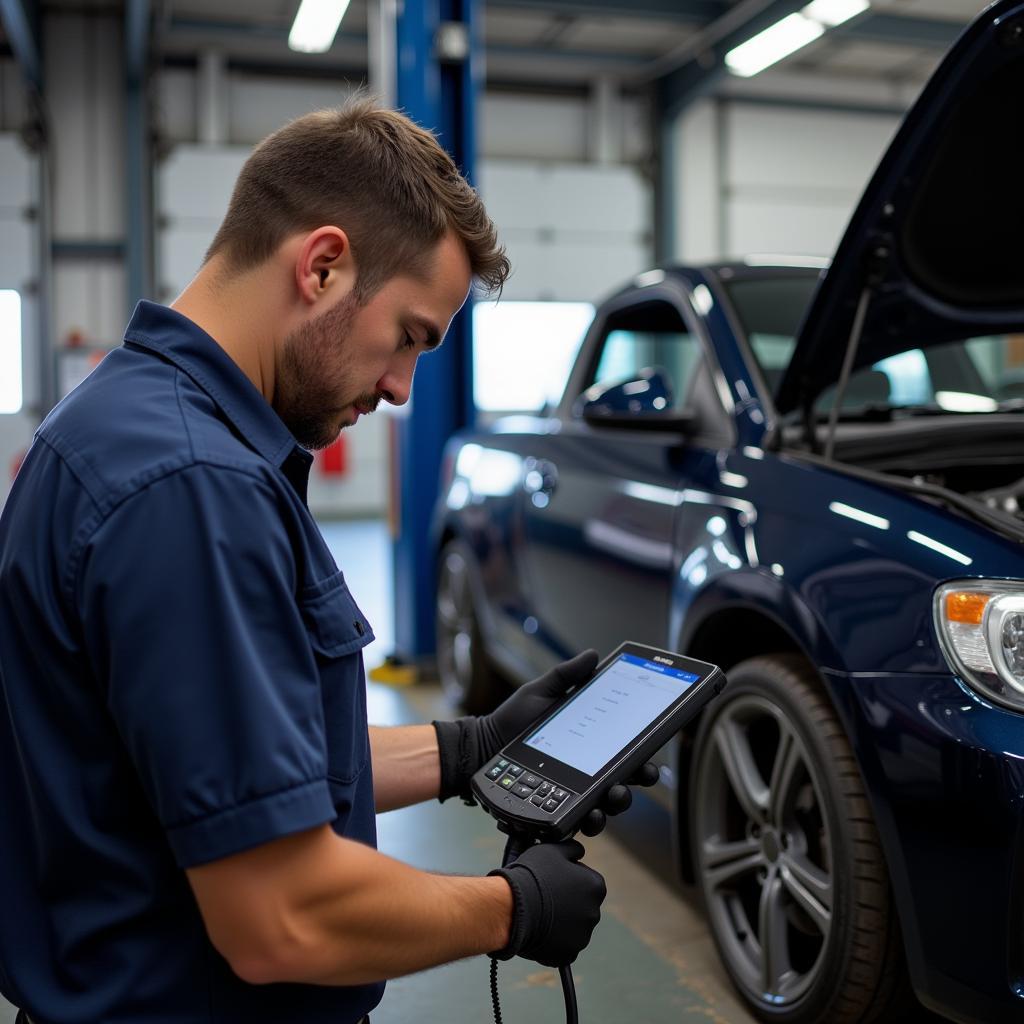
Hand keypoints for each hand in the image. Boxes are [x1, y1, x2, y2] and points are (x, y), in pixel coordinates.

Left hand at [433, 651, 659, 818]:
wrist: (484, 744)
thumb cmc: (513, 719)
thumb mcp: (541, 692)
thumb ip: (567, 675)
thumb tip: (593, 654)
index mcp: (591, 742)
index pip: (625, 751)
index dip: (643, 757)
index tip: (650, 757)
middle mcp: (587, 769)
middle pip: (625, 779)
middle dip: (638, 780)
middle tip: (640, 776)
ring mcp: (572, 789)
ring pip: (606, 803)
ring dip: (618, 803)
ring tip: (613, 796)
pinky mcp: (555, 805)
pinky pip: (578, 818)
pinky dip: (589, 819)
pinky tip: (590, 815)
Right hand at [489, 839, 605, 966]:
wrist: (512, 907)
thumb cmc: (532, 875)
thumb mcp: (553, 849)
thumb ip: (572, 849)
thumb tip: (578, 851)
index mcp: (595, 886)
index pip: (586, 880)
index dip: (568, 877)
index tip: (552, 878)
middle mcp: (594, 913)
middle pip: (581, 905)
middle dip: (566, 901)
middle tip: (544, 896)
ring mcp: (582, 936)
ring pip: (571, 927)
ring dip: (560, 921)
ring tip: (537, 912)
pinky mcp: (567, 954)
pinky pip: (562, 946)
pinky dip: (553, 941)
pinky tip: (538, 929)